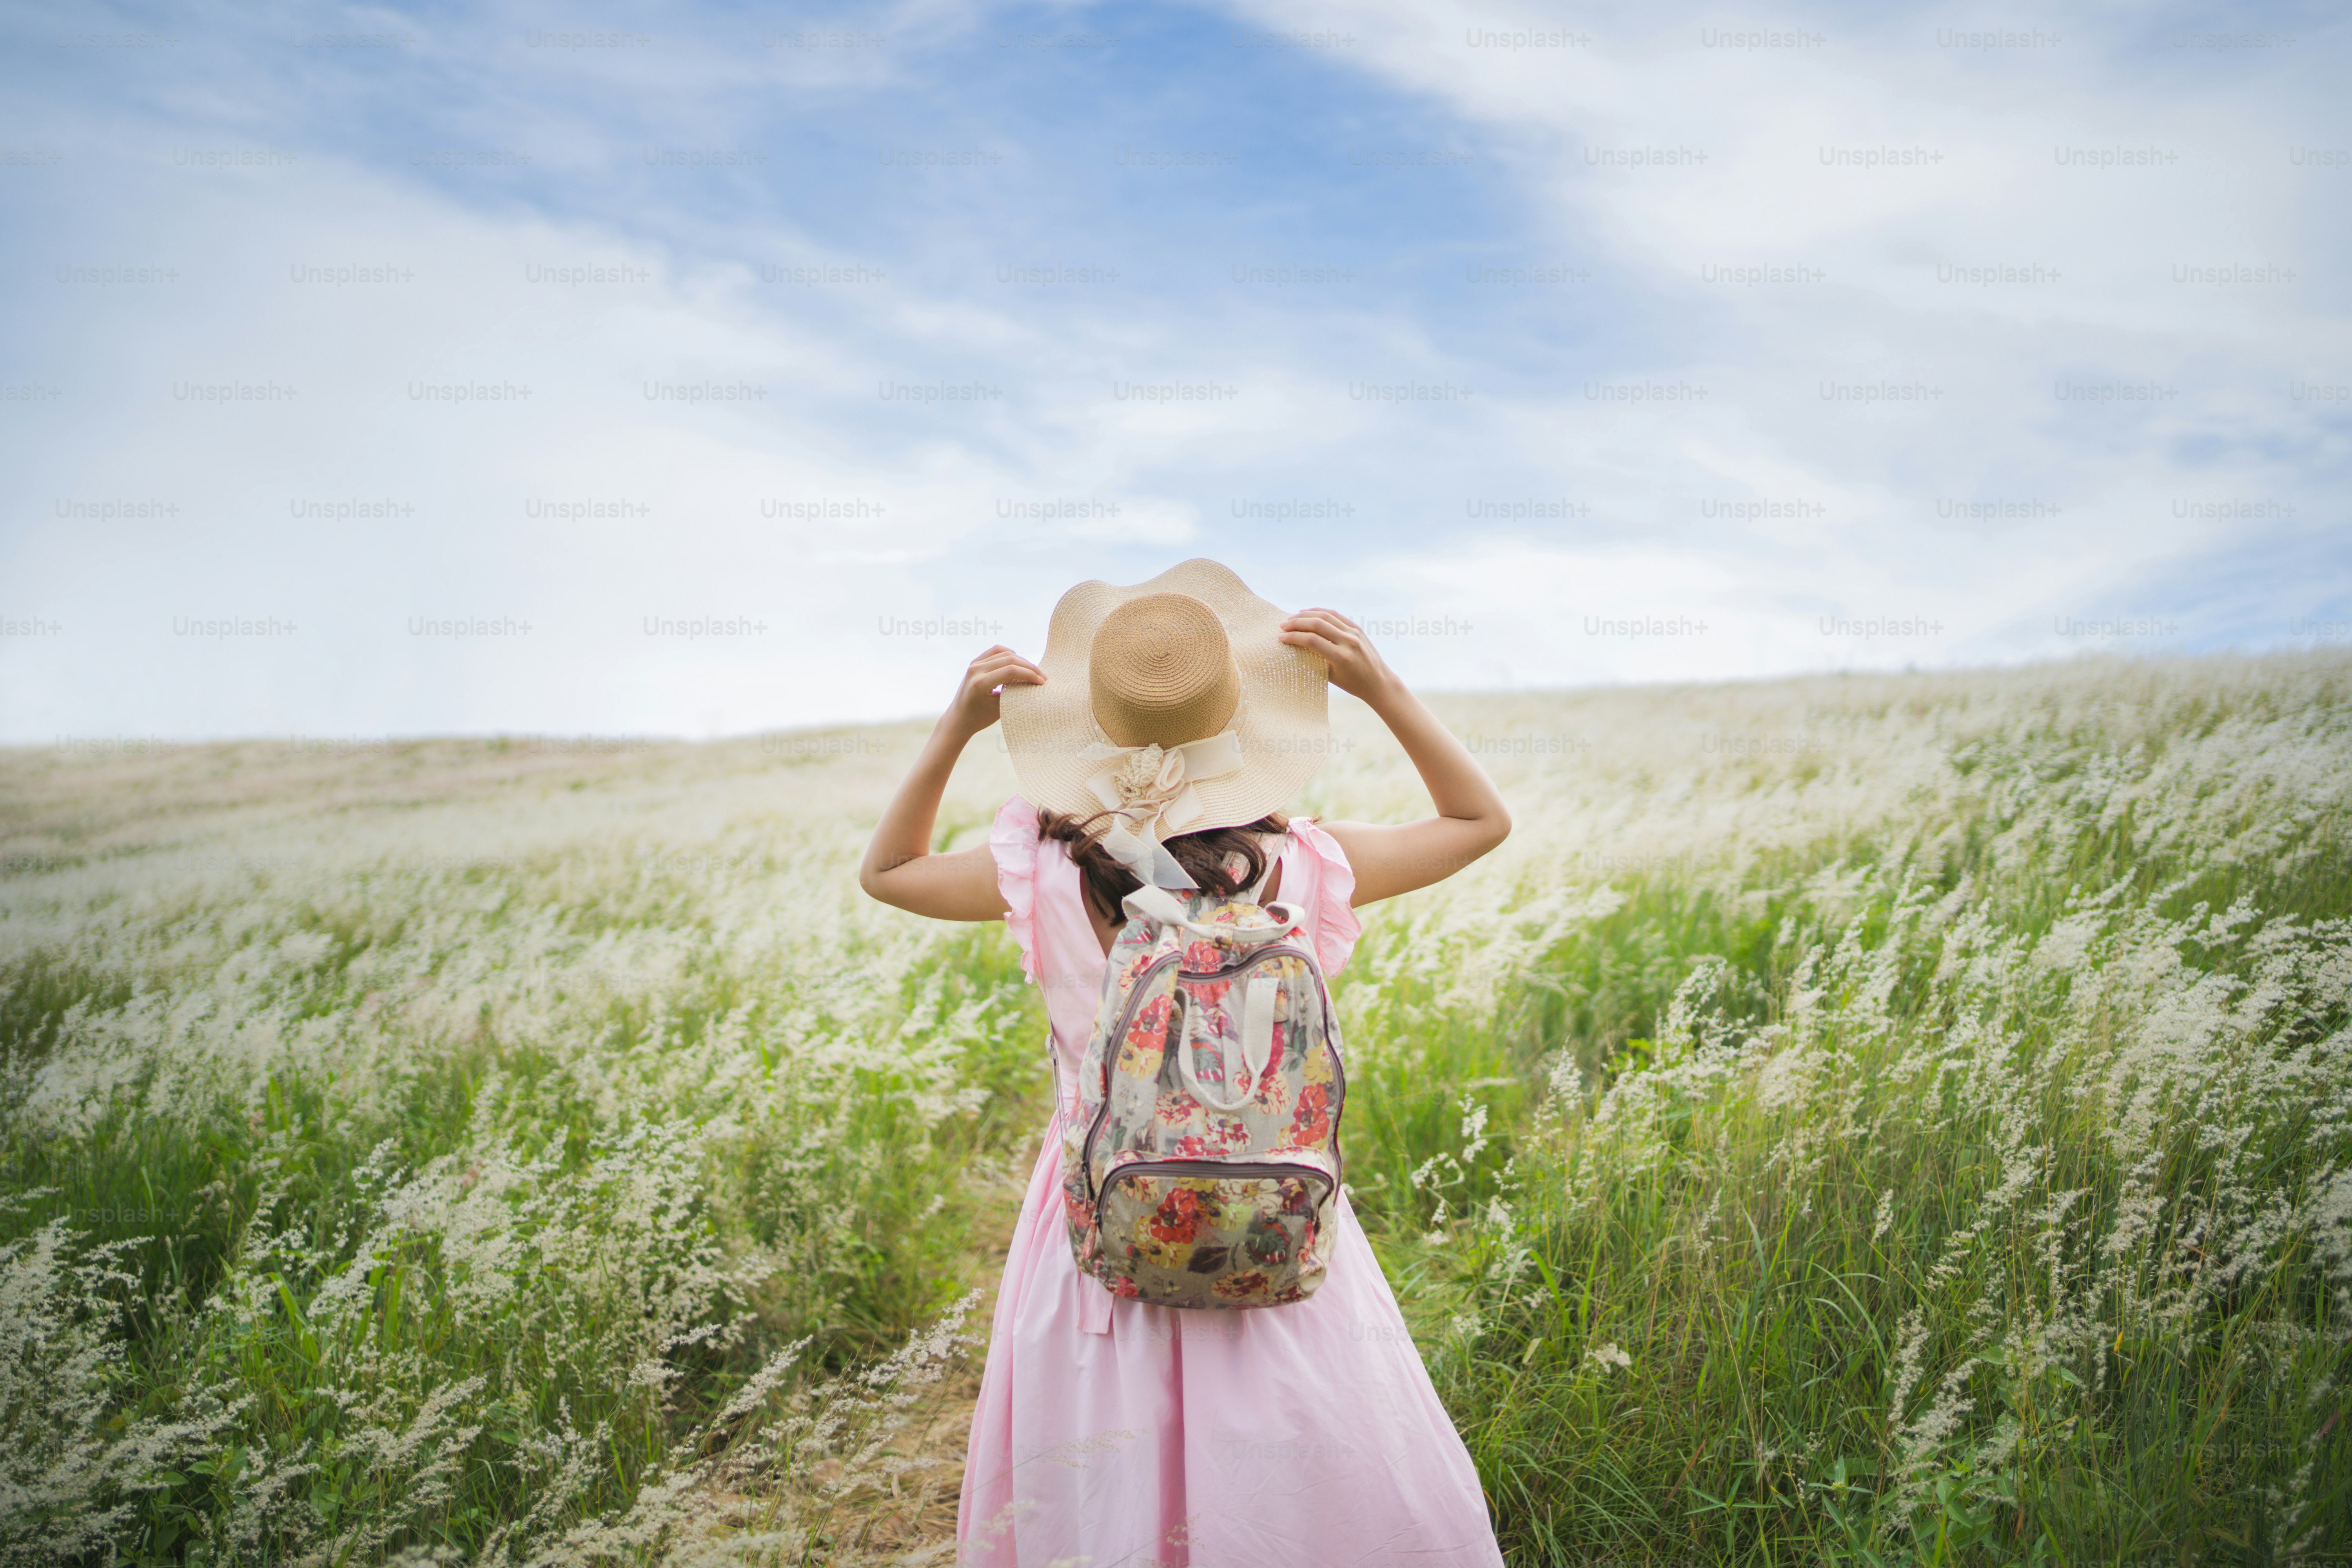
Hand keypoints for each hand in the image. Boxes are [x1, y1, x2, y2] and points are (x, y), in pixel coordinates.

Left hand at [945, 644, 1044, 735]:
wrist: (958, 719)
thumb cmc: (979, 719)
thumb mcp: (1000, 709)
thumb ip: (1015, 693)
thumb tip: (1034, 682)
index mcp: (980, 683)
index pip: (1011, 671)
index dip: (1030, 674)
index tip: (1042, 682)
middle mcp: (975, 670)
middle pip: (1010, 659)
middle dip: (1029, 667)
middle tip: (1042, 677)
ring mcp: (974, 664)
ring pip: (1004, 653)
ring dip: (1021, 661)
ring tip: (1032, 671)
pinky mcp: (974, 663)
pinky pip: (995, 651)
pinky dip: (1008, 654)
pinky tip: (1018, 662)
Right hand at [1278, 609, 1396, 702]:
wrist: (1378, 682)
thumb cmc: (1353, 684)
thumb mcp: (1331, 676)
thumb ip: (1316, 660)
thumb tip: (1296, 646)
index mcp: (1341, 657)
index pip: (1311, 640)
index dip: (1293, 637)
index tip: (1280, 638)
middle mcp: (1348, 641)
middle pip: (1317, 624)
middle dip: (1296, 623)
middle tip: (1283, 626)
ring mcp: (1354, 633)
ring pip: (1326, 616)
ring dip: (1306, 615)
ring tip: (1292, 618)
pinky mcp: (1357, 628)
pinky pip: (1336, 615)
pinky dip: (1320, 612)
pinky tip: (1309, 613)